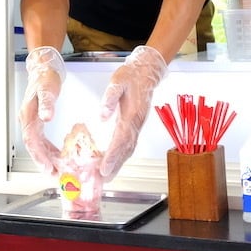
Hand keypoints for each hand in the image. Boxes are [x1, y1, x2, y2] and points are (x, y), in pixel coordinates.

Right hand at [21, 46, 65, 174]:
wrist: (43, 68)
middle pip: (33, 147)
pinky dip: (48, 150)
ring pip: (36, 145)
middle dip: (42, 162)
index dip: (39, 155)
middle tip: (54, 175)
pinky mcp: (37, 121)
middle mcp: (28, 120)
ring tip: (56, 171)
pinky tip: (56, 156)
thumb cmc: (45, 78)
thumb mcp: (48, 88)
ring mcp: (31, 121)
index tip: (48, 166)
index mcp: (29, 115)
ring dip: (45, 159)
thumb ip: (47, 103)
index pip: (31, 140)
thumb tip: (46, 117)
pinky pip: (41, 140)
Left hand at [98, 45, 168, 178]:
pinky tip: (115, 161)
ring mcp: (138, 125)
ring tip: (108, 176)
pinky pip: (130, 143)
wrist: (147, 71)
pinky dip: (122, 155)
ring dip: (119, 163)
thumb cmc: (131, 75)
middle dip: (115, 165)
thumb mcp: (117, 82)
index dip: (112, 155)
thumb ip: (110, 98)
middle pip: (126, 149)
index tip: (104, 168)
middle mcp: (136, 123)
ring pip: (129, 149)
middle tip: (104, 179)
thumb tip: (102, 115)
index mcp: (131, 114)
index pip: (121, 140)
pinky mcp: (136, 124)